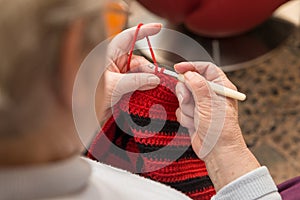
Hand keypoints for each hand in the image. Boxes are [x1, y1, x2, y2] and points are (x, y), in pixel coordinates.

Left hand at [96, 23, 161, 123]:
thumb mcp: (114, 86)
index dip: (144, 31)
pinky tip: (149, 92)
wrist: (85, 116)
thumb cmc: (90, 98)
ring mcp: (121, 75)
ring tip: (150, 90)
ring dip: (148, 81)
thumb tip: (154, 78)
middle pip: (139, 59)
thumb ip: (135, 80)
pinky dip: (145, 87)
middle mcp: (115, 63)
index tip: (159, 28)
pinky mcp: (124, 86)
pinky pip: (139, 83)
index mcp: (109, 55)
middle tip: (156, 79)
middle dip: (149, 68)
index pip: (128, 37)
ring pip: (141, 72)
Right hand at [174, 62, 259, 189]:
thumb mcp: (210, 104)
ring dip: (187, 108)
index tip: (178, 68)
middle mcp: (210, 94)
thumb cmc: (221, 130)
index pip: (206, 68)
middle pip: (190, 82)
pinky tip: (194, 124)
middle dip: (186, 92)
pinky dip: (185, 117)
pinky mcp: (193, 114)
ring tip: (197, 117)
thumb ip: (198, 86)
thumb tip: (188, 74)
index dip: (192, 66)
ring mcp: (201, 105)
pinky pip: (181, 109)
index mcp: (221, 87)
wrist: (217, 151)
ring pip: (183, 96)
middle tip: (189, 100)